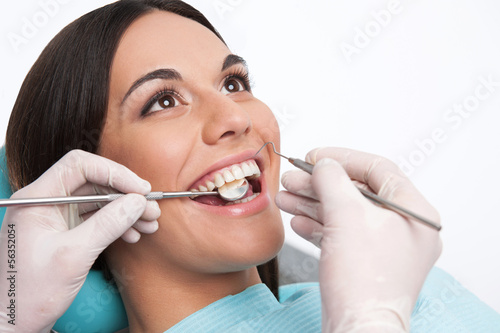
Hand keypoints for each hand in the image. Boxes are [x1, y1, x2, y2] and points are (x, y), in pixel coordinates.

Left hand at [0, 150, 160, 331]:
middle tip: (151, 208)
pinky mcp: (65, 233)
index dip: (114, 173)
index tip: (139, 189)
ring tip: (150, 223)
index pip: (79, 166)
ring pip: (98, 201)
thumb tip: (137, 202)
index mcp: (37, 199)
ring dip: (126, 210)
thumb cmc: (28, 294)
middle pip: (93, 182)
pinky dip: (118, 224)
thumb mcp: (73, 255)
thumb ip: (107, 224)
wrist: (12, 324)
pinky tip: (134, 234)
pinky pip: (96, 219)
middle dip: (125, 194)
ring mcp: (56, 218)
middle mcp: (46, 202)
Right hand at [275, 147, 441, 331]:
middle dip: (320, 184)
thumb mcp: (346, 215)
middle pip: (356, 192)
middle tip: (293, 178)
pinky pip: (341, 234)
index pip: (377, 169)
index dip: (343, 158)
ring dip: (313, 203)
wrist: (357, 328)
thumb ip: (332, 180)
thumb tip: (324, 164)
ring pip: (345, 213)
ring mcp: (384, 247)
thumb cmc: (363, 280)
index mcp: (414, 212)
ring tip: (286, 197)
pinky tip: (297, 221)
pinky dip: (318, 225)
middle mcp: (404, 229)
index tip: (315, 156)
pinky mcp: (365, 263)